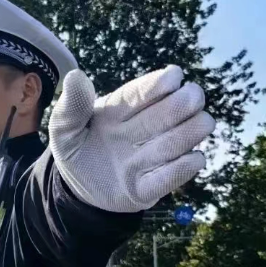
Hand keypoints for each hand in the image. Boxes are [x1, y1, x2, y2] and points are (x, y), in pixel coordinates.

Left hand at [49, 66, 214, 212]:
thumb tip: (75, 77)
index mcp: (120, 111)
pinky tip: (195, 157)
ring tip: (202, 123)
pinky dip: (183, 168)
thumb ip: (71, 107)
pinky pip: (169, 178)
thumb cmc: (76, 150)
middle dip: (182, 104)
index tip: (174, 76)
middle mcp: (140, 132)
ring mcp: (147, 159)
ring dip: (190, 132)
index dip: (157, 84)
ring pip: (175, 143)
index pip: (141, 93)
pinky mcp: (148, 188)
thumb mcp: (63, 129)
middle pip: (166, 115)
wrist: (76, 191)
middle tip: (193, 96)